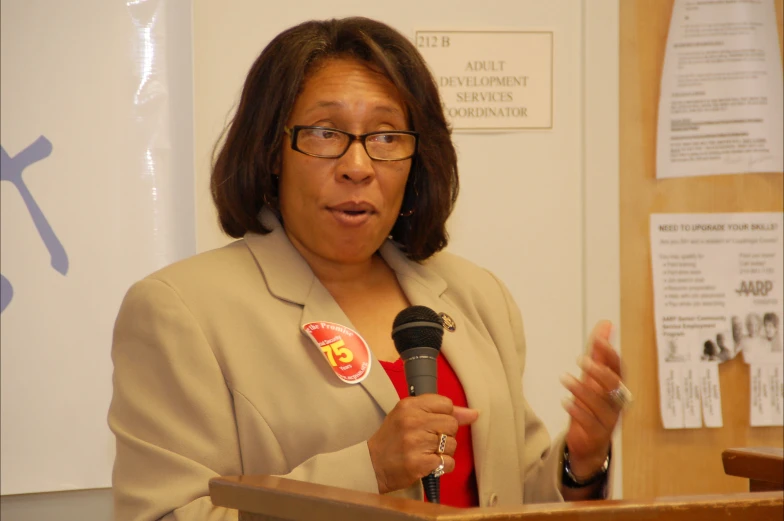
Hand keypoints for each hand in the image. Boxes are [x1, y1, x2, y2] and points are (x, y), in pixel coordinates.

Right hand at [367, 395, 478, 493]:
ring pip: (452, 444)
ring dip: (444, 451)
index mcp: (409, 405)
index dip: (444, 416)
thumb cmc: (392, 438)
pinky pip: (447, 462)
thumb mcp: (409, 416)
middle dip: (445, 435)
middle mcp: (413, 421)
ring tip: (427, 452)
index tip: (432, 424)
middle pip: (452, 424)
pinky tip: (430, 463)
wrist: (372, 464)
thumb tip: (474, 413)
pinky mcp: (419, 463)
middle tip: (428, 440)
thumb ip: (440, 412)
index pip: (446, 404)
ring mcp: (416, 443)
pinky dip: (442, 465)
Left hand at [560, 320, 623, 476]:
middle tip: (581, 360)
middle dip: (599, 371)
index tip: (599, 340)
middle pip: (613, 385)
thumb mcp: (593, 377)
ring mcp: (609, 419)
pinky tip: (565, 402)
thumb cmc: (593, 405)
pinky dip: (577, 411)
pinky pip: (590, 422)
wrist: (590, 443)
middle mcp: (616, 402)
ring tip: (564, 378)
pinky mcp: (597, 434)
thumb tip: (606, 324)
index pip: (619, 368)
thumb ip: (598, 352)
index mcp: (617, 387)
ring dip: (581, 390)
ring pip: (600, 403)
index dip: (610, 354)